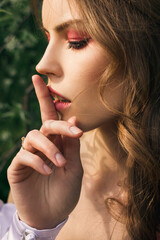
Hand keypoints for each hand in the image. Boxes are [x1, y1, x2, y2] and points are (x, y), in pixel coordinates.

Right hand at [7, 75, 82, 228]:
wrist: (51, 215)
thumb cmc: (65, 192)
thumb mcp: (75, 168)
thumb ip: (72, 145)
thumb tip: (73, 119)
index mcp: (57, 142)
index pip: (51, 116)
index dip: (45, 97)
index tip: (40, 78)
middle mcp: (43, 144)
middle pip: (45, 122)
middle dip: (58, 124)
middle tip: (73, 133)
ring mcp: (29, 154)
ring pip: (35, 137)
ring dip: (50, 148)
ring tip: (60, 164)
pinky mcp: (18, 166)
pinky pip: (24, 155)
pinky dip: (37, 161)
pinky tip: (47, 171)